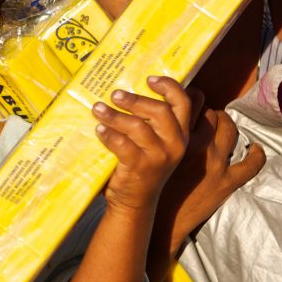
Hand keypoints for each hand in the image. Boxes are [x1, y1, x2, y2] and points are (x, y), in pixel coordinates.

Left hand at [94, 76, 191, 215]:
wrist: (134, 203)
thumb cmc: (140, 165)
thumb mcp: (153, 143)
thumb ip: (149, 121)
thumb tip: (125, 91)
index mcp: (181, 134)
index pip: (183, 103)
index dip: (168, 86)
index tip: (149, 79)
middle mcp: (175, 144)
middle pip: (160, 111)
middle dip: (135, 99)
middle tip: (115, 95)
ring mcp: (159, 157)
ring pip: (138, 126)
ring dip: (114, 115)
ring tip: (98, 109)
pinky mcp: (141, 167)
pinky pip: (123, 144)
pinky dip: (108, 134)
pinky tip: (99, 130)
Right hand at [156, 107, 264, 256]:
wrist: (159, 222)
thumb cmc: (144, 187)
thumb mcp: (138, 153)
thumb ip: (145, 132)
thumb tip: (144, 114)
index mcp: (177, 136)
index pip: (189, 101)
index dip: (188, 96)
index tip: (182, 98)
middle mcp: (200, 145)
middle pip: (210, 112)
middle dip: (206, 111)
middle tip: (200, 115)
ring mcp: (217, 163)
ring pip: (229, 129)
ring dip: (226, 123)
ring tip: (220, 124)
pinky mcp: (227, 182)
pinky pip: (251, 165)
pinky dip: (256, 155)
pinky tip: (255, 148)